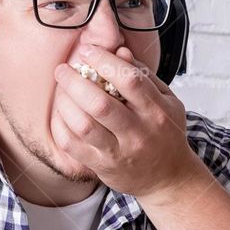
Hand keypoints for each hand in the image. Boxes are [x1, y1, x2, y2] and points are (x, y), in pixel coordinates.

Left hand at [51, 44, 196, 198]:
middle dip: (75, 81)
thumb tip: (120, 51)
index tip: (87, 51)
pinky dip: (60, 126)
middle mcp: (139, 132)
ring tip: (60, 90)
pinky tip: (60, 113)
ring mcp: (120, 152)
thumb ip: (145, 76)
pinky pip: (72, 145)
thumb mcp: (167, 101)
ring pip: (83, 125)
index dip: (104, 61)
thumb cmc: (165, 134)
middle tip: (63, 69)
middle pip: (100, 104)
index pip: (129, 80)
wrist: (169, 178)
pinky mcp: (103, 166)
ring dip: (65, 103)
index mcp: (156, 111)